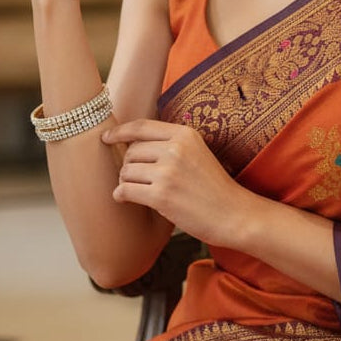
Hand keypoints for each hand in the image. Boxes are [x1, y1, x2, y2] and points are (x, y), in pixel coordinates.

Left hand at [101, 120, 251, 249]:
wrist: (234, 214)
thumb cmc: (214, 187)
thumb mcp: (197, 153)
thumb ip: (171, 144)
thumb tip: (132, 144)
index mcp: (185, 134)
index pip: (142, 126)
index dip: (120, 131)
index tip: (107, 137)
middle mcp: (175, 149)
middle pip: (131, 151)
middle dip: (129, 166)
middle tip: (136, 179)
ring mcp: (168, 172)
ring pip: (126, 171)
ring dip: (126, 182)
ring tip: (138, 191)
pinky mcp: (161, 196)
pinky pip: (125, 191)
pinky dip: (121, 196)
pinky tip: (126, 200)